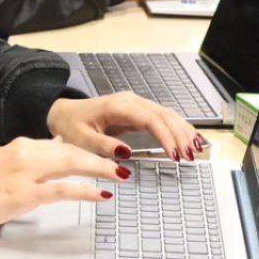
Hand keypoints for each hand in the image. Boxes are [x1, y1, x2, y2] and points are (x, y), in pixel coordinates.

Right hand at [0, 138, 128, 235]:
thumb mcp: (2, 167)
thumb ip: (27, 162)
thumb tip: (52, 156)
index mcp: (19, 146)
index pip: (61, 144)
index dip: (87, 151)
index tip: (104, 155)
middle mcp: (24, 153)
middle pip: (71, 151)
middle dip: (99, 157)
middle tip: (121, 164)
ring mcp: (24, 173)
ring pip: (71, 164)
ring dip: (99, 169)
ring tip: (119, 174)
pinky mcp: (23, 194)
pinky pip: (62, 189)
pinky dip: (85, 190)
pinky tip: (100, 194)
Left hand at [46, 92, 202, 162]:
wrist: (62, 113)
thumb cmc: (70, 125)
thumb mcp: (82, 140)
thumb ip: (104, 146)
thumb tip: (126, 153)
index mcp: (118, 106)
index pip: (151, 119)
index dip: (166, 136)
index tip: (175, 155)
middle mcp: (130, 101)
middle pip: (164, 115)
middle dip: (180, 135)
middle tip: (189, 157)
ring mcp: (135, 104)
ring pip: (167, 114)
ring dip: (183, 131)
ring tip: (196, 150)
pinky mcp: (137, 111)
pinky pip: (162, 118)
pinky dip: (178, 128)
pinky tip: (190, 138)